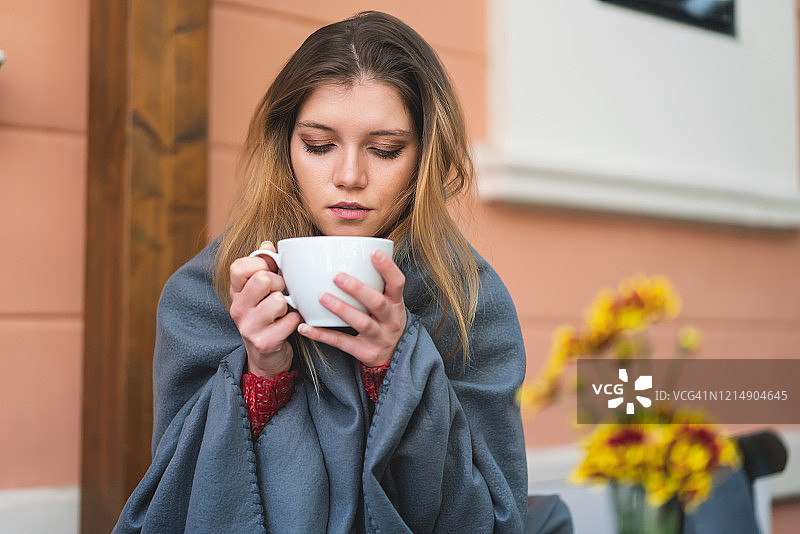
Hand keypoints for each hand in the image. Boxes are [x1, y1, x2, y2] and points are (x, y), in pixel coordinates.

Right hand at [229, 241, 300, 376]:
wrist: (266, 357)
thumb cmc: (267, 317)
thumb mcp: (260, 292)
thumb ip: (264, 266)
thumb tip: (268, 244)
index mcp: (235, 292)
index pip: (239, 266)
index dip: (261, 264)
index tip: (269, 272)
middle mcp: (238, 308)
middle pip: (262, 279)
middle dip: (279, 283)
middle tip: (280, 294)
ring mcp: (249, 327)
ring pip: (278, 300)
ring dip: (288, 305)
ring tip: (283, 312)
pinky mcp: (264, 342)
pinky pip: (290, 320)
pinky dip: (296, 321)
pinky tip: (289, 325)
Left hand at [297, 249, 405, 367]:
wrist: (394, 357)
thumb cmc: (385, 322)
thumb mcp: (389, 303)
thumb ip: (375, 284)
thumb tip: (352, 254)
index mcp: (396, 303)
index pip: (397, 283)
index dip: (387, 267)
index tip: (373, 252)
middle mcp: (391, 320)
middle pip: (378, 303)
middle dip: (358, 289)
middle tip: (337, 276)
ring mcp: (380, 338)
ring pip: (362, 322)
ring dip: (341, 309)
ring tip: (322, 297)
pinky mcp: (366, 353)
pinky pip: (342, 343)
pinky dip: (323, 335)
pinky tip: (306, 327)